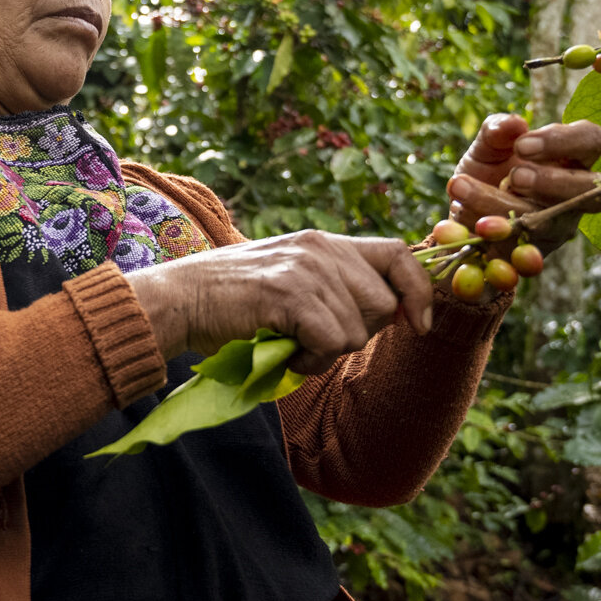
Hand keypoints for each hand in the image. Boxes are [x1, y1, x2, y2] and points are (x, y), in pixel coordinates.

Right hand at [126, 231, 434, 375]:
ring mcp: (306, 269)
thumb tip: (398, 312)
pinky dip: (312, 360)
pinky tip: (285, 351)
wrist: (180, 299)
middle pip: (384, 304)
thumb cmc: (234, 300)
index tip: (419, 325)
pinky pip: (333, 343)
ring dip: (329, 352)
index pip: (400, 253)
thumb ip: (337, 285)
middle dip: (359, 333)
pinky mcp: (290, 294)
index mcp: (326, 241)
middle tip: (316, 339)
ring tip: (293, 344)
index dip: (420, 291)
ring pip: (359, 331)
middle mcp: (321, 248)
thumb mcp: (293, 278)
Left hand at [446, 113, 600, 253]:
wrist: (464, 212)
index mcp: (571, 158)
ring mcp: (559, 226)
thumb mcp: (486, 147)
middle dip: (551, 182)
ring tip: (466, 194)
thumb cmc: (488, 170)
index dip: (564, 141)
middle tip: (513, 176)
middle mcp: (575, 194)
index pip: (592, 140)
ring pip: (550, 222)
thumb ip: (496, 131)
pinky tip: (475, 234)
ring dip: (507, 210)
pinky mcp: (535, 254)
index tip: (522, 144)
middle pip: (590, 189)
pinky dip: (500, 250)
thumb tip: (514, 123)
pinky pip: (526, 259)